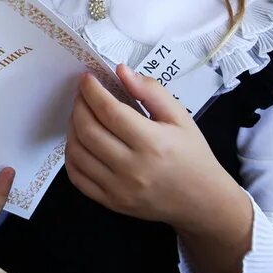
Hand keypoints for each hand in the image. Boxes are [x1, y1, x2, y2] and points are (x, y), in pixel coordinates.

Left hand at [65, 65, 231, 229]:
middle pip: (88, 130)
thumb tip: (121, 71)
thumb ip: (151, 91)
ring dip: (72, 127)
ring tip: (81, 114)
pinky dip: (71, 155)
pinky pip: (77, 177)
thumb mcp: (180, 117)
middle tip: (83, 94)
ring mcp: (118, 189)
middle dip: (79, 105)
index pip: (110, 112)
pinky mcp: (110, 202)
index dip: (92, 92)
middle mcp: (132, 168)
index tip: (87, 78)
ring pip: (78, 152)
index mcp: (152, 143)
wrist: (201, 200)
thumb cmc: (192, 154)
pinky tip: (79, 140)